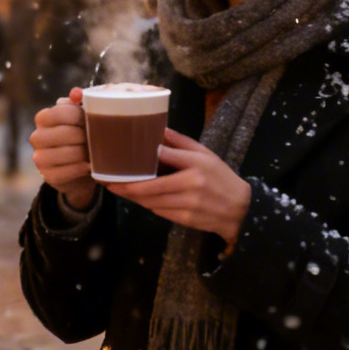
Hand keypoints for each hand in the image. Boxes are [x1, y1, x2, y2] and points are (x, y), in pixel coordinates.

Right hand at [30, 89, 95, 209]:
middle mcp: (36, 137)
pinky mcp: (48, 176)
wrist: (79, 165)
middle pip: (67, 133)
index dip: (81, 116)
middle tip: (96, 138)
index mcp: (43, 118)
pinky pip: (68, 172)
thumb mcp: (79, 115)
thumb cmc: (80, 134)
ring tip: (93, 152)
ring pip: (68, 153)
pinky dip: (82, 168)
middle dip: (86, 136)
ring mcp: (39, 158)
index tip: (92, 120)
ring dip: (85, 153)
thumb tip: (77, 92)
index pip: (62, 112)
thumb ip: (78, 101)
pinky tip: (89, 166)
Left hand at [118, 130, 251, 249]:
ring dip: (133, 197)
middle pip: (150, 186)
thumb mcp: (206, 154)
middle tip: (108, 182)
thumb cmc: (221, 177)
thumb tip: (159, 130)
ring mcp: (188, 204)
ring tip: (118, 189)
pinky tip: (139, 199)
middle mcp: (191, 184)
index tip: (121, 159)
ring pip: (151, 201)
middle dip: (126, 186)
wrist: (240, 209)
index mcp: (195, 163)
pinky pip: (159, 212)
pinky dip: (148, 205)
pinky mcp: (185, 219)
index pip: (162, 158)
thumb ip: (182, 143)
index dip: (140, 161)